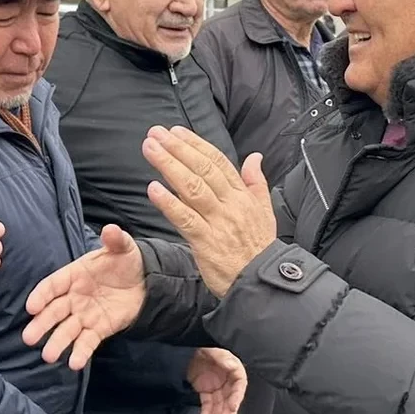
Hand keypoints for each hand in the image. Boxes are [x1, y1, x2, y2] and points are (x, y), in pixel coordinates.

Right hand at [23, 225, 145, 369]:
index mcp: (74, 275)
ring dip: (57, 342)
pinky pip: (88, 342)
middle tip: (29, 338)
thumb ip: (115, 240)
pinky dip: (81, 352)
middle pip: (54, 311)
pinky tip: (75, 364)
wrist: (145, 281)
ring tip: (48, 356)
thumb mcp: (122, 248)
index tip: (31, 307)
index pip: (53, 285)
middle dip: (42, 324)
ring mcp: (85, 315)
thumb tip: (112, 229)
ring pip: (67, 330)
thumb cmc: (126, 262)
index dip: (42, 295)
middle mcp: (74, 297)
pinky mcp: (99, 329)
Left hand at [143, 128, 276, 297]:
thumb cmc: (258, 247)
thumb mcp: (264, 211)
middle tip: (155, 133)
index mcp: (242, 195)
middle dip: (177, 149)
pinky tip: (153, 189)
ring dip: (168, 166)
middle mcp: (230, 204)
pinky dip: (169, 203)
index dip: (195, 145)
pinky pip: (185, 219)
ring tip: (150, 149)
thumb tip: (255, 157)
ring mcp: (218, 222)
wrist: (260, 281)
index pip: (217, 162)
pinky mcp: (206, 242)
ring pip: (192, 188)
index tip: (175, 132)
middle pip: (201, 169)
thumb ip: (257, 182)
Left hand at [187, 347, 247, 413]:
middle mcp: (227, 381)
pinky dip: (207, 411)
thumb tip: (231, 366)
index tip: (232, 407)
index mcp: (234, 370)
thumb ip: (223, 358)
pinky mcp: (205, 389)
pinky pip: (208, 402)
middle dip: (227, 412)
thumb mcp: (214, 350)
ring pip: (220, 404)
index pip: (239, 387)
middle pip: (230, 399)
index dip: (236, 398)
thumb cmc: (205, 346)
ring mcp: (216, 386)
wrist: (187, 346)